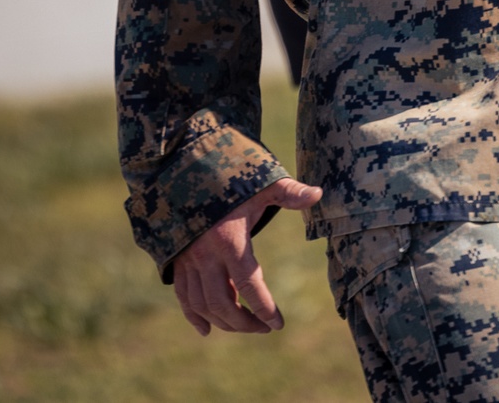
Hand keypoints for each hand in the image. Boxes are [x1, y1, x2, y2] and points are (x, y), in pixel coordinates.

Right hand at [173, 177, 321, 335]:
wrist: (188, 168)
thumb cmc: (232, 176)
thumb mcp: (262, 183)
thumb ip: (289, 192)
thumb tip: (319, 193)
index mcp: (230, 238)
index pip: (249, 283)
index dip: (264, 308)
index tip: (279, 324)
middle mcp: (206, 254)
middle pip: (223, 303)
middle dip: (245, 322)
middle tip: (264, 328)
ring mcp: (189, 260)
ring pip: (203, 304)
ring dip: (224, 322)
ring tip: (246, 326)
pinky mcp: (179, 260)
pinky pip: (183, 296)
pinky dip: (194, 316)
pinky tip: (207, 330)